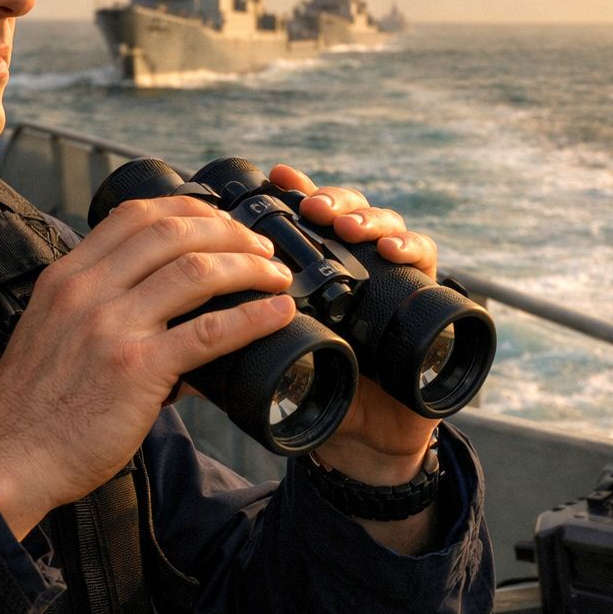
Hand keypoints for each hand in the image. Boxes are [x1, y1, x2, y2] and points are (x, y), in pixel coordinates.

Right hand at [0, 194, 294, 537]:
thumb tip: (169, 317)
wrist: (4, 461)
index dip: (190, 208)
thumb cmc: (32, 407)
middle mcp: (88, 291)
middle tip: (261, 247)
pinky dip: (252, 316)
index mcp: (67, 277)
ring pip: (196, 271)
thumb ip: (105, 313)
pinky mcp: (136, 369)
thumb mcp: (55, 334)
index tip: (223, 219)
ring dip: (248, 266)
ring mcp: (112, 327)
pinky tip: (277, 313)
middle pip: (174, 232)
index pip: (136, 216)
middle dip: (229, 232)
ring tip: (275, 275)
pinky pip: (208, 331)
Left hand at [267, 165, 439, 483]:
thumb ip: (242, 333)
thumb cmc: (319, 392)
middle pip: (350, 209)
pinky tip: (391, 249)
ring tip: (347, 226)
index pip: (311, 215)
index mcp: (321, 270)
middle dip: (333, 200)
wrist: (365, 436)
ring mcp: (392, 278)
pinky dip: (411, 247)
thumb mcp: (276, 356)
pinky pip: (426, 260)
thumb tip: (186, 312)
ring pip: (388, 224)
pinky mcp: (425, 297)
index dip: (297, 189)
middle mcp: (358, 266)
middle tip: (312, 208)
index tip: (276, 176)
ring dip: (368, 217)